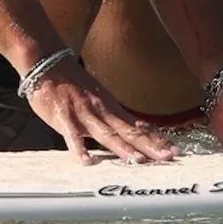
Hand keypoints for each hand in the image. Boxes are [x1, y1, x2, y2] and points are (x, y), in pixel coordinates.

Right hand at [26, 55, 177, 163]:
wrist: (47, 62)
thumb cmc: (73, 83)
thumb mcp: (100, 98)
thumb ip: (116, 117)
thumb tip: (139, 129)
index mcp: (111, 108)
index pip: (139, 127)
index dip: (156, 139)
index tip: (175, 150)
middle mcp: (102, 111)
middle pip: (129, 132)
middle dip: (149, 145)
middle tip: (169, 157)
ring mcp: (83, 114)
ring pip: (105, 133)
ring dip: (122, 148)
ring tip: (138, 161)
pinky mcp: (63, 116)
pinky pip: (71, 134)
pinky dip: (78, 147)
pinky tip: (86, 160)